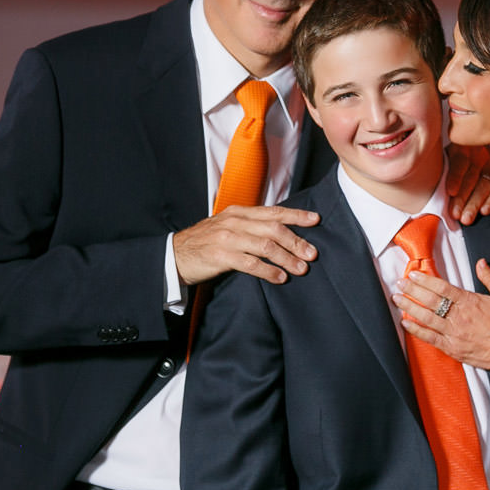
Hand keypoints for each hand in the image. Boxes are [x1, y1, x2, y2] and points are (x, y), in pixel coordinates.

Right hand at [173, 205, 319, 284]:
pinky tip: (280, 278)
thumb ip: (251, 226)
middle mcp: (235, 222)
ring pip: (265, 245)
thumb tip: (282, 231)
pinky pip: (250, 263)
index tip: (315, 220)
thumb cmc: (206, 242)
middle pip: (273, 228)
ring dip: (286, 258)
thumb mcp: (228, 226)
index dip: (296, 215)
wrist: (174, 255)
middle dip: (296, 241)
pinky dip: (268, 271)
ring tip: (301, 268)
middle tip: (312, 254)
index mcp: (239, 212)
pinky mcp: (220, 256)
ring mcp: (227, 238)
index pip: (274, 211)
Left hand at [393, 258, 489, 371]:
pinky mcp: (453, 348)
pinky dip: (417, 330)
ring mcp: (454, 333)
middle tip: (400, 284)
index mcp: (470, 302)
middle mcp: (459, 317)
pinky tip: (406, 323)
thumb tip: (481, 263)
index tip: (413, 275)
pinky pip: (430, 338)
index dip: (425, 280)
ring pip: (427, 318)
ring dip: (410, 307)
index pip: (442, 288)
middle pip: (430, 301)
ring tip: (397, 299)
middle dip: (412, 290)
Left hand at [445, 144, 489, 223]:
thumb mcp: (447, 159)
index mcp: (462, 147)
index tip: (451, 192)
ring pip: (485, 184)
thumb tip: (427, 183)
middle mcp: (480, 153)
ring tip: (467, 218)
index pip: (460, 162)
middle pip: (472, 177)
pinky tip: (485, 210)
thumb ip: (443, 168)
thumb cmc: (457, 162)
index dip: (455, 177)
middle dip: (463, 197)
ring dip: (475, 203)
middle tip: (456, 214)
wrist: (487, 151)